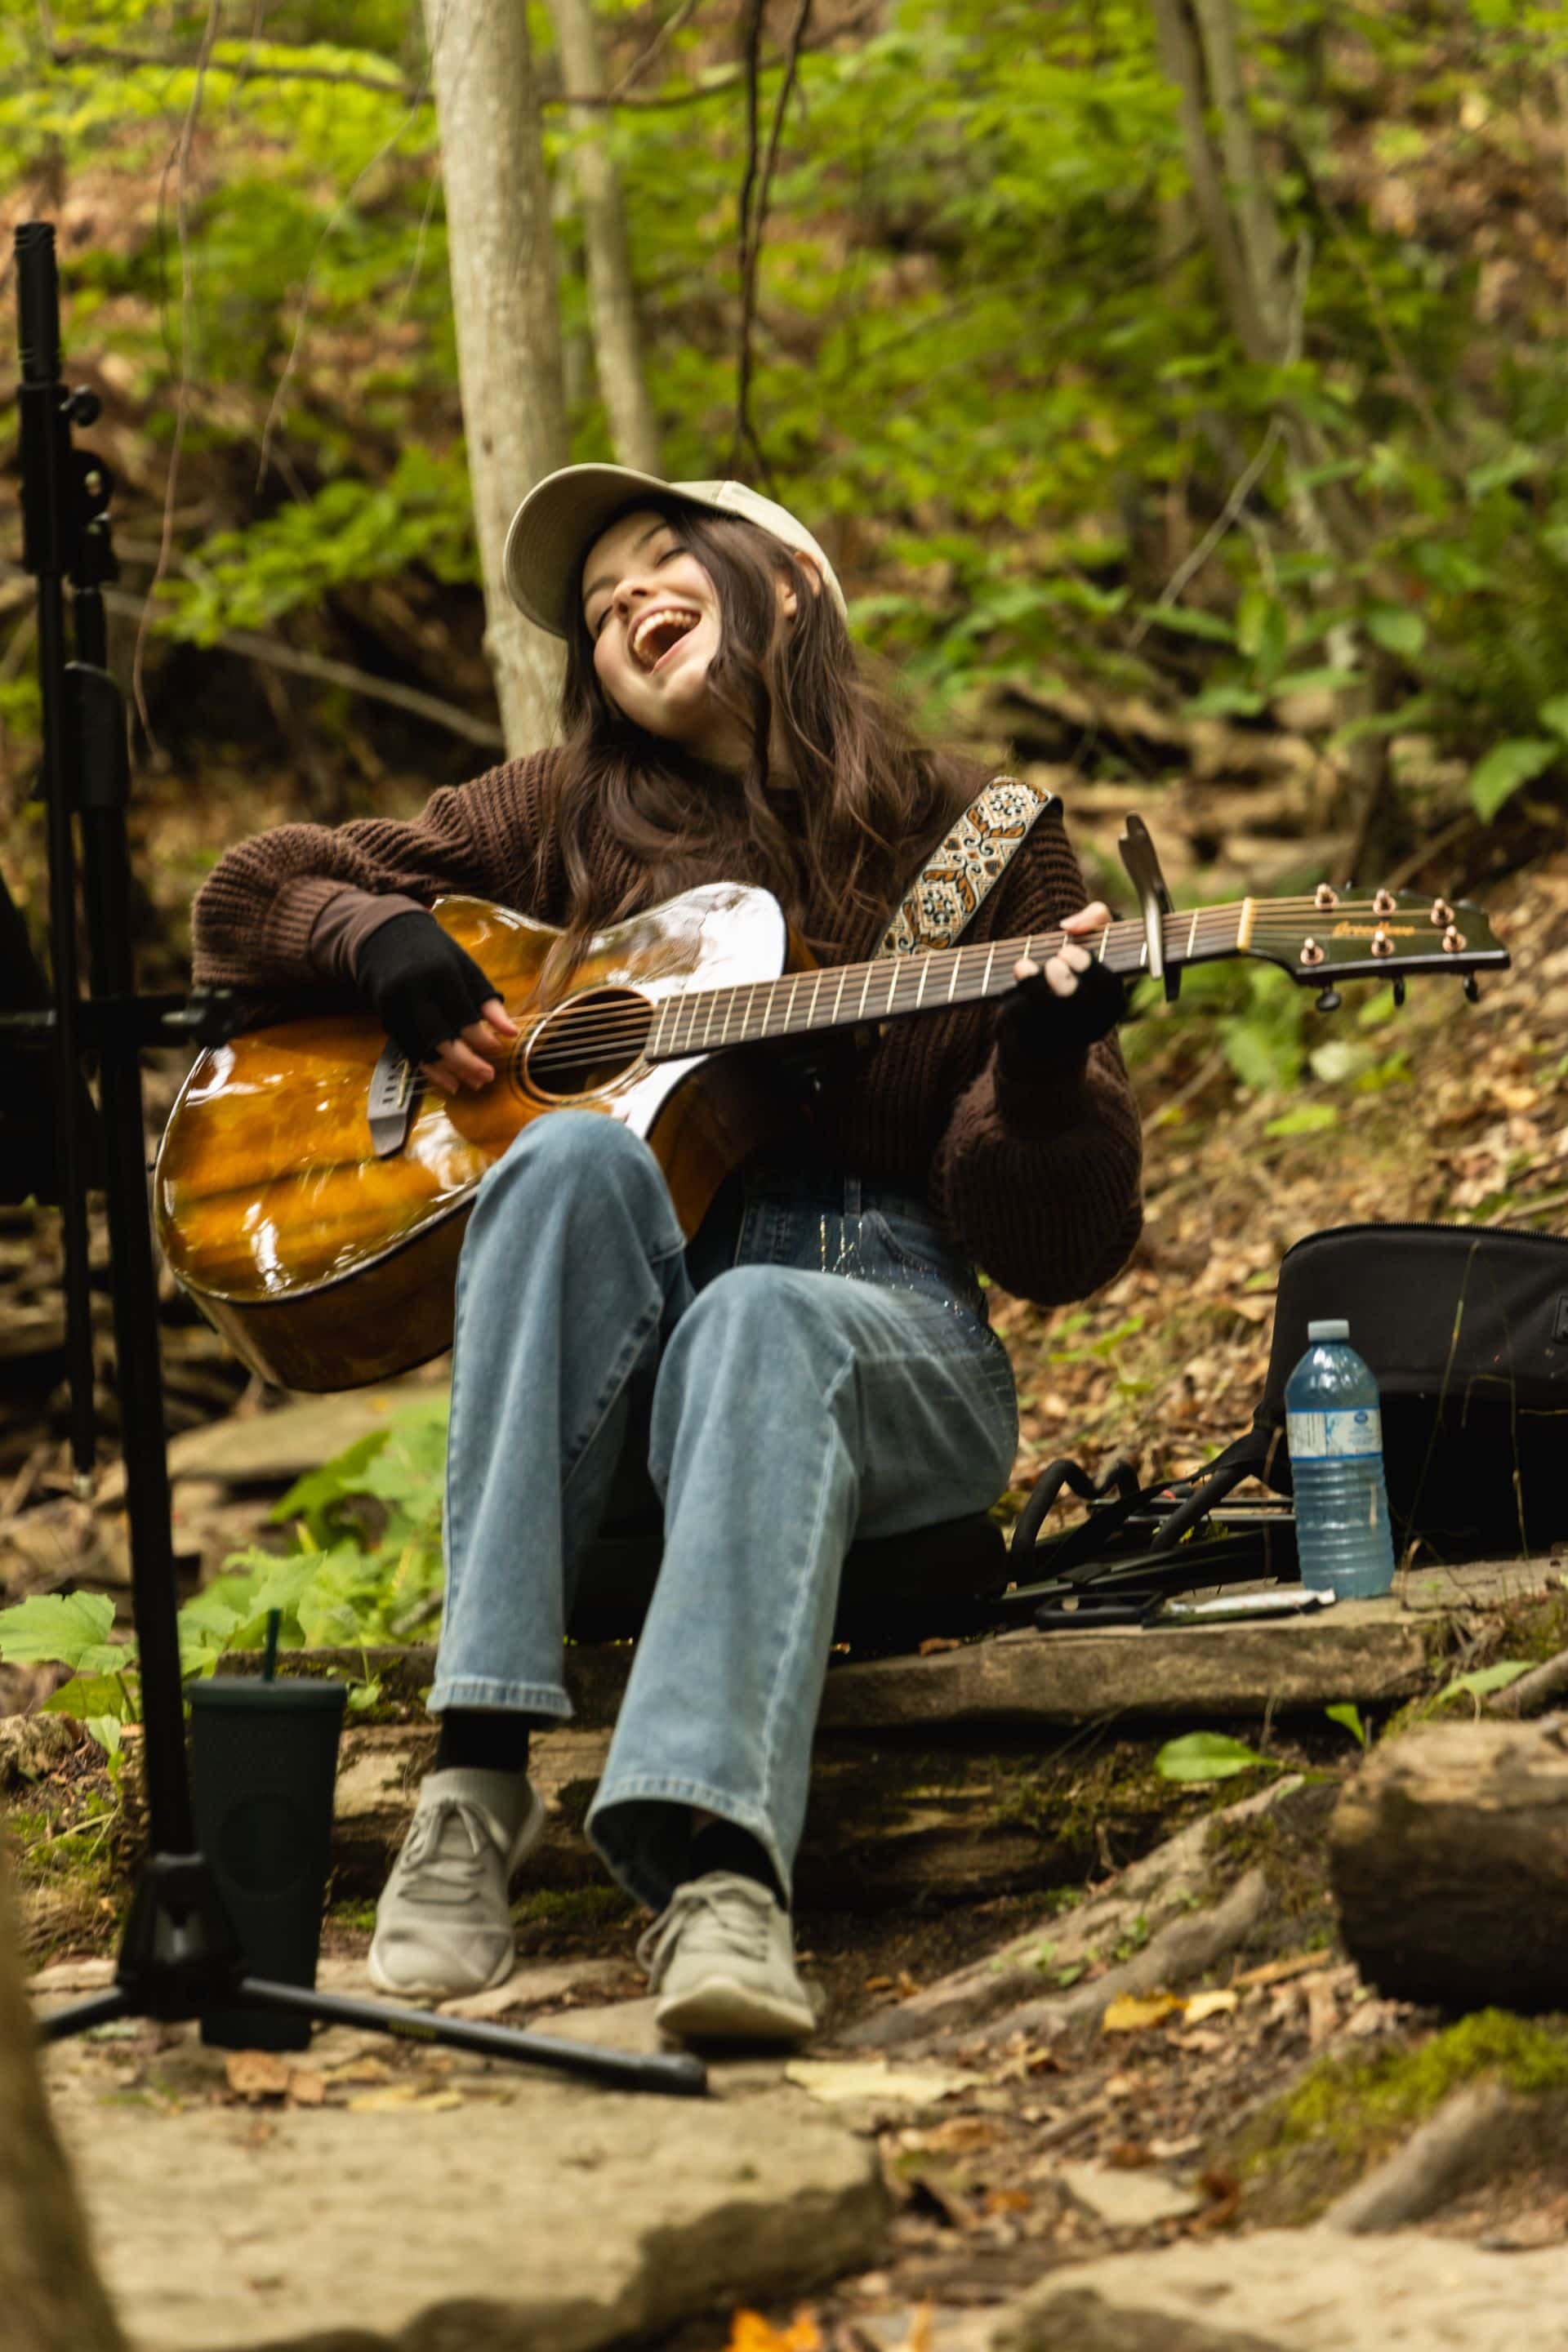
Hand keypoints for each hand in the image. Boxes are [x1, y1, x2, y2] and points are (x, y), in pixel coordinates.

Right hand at [356, 911, 518, 1092]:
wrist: (386, 937)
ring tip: (471, 1084)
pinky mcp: (385, 1019)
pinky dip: (429, 1068)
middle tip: (487, 1077)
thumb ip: (487, 1000)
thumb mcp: (464, 968)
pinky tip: (449, 1080)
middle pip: (439, 1036)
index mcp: (439, 973)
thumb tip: (512, 1033)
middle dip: (465, 1061)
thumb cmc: (436, 954)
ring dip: (448, 1071)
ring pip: (422, 1048)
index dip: (481, 1036)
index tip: (499, 1048)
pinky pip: (408, 1051)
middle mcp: (413, 991)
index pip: (462, 1013)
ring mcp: (395, 1007)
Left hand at [998, 901, 1123, 1063]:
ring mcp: (1060, 1037)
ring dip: (1033, 987)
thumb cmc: (1077, 967)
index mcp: (1111, 1002)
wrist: (1049, 1019)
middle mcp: (1089, 1024)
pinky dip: (1014, 998)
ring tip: (1022, 965)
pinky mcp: (1032, 1041)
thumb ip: (1096, 917)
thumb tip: (1069, 926)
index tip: (1067, 949)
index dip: (1088, 969)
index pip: (1107, 989)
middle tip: (1053, 963)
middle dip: (1064, 983)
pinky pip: (1022, 1023)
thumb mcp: (1096, 937)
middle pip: (1078, 1008)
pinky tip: (1014, 979)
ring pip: (1047, 1017)